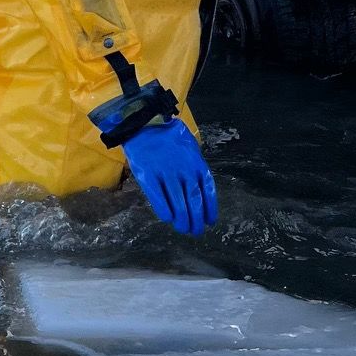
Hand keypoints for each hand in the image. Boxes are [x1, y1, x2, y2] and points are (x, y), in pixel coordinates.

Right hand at [122, 119, 217, 235]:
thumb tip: (201, 190)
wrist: (144, 123)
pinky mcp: (148, 176)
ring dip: (183, 220)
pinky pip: (158, 198)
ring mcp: (166, 173)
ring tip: (183, 229)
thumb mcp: (189, 148)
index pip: (208, 190)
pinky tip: (168, 218)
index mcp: (196, 163)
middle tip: (196, 231)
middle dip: (197, 220)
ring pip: (179, 203)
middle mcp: (184, 170)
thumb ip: (195, 167)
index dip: (210, 208)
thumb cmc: (168, 137)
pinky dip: (165, 211)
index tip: (210, 221)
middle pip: (194, 201)